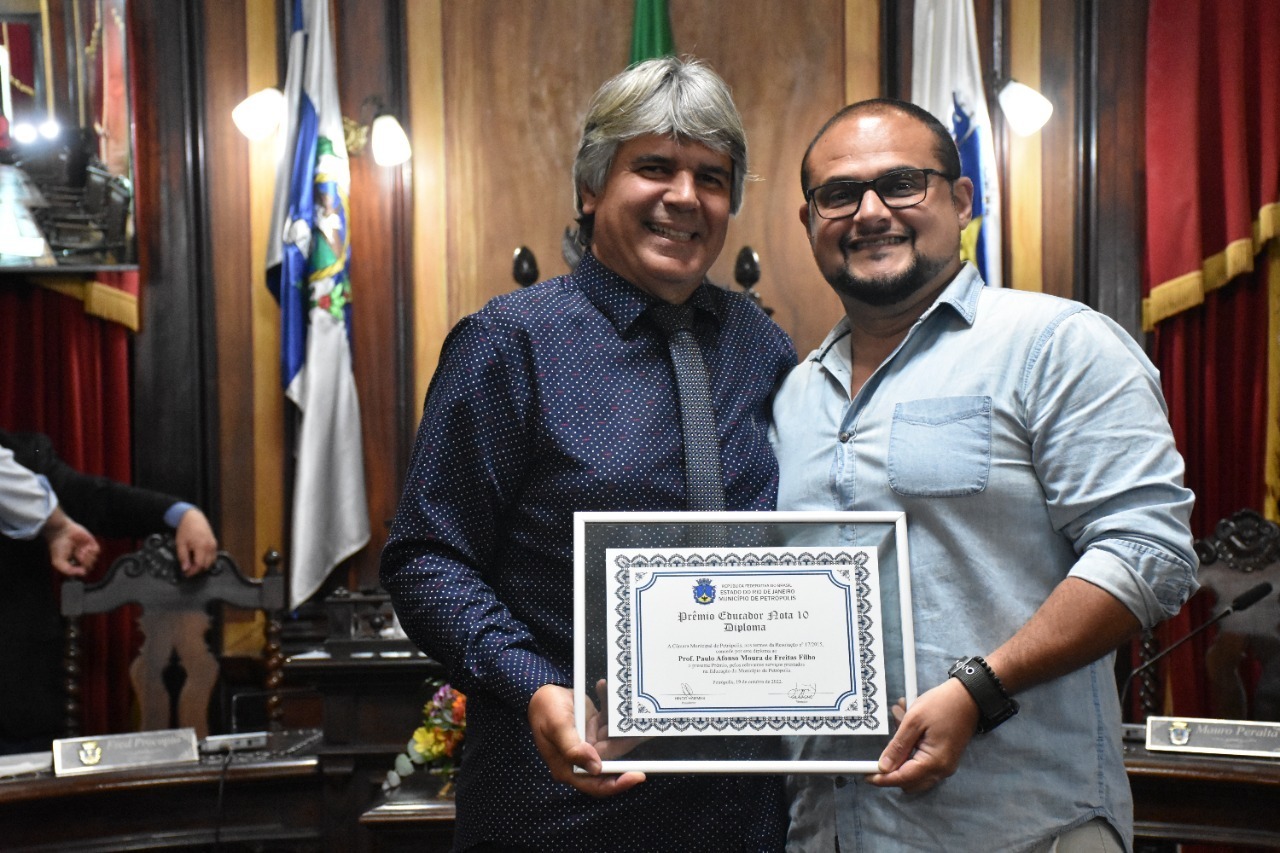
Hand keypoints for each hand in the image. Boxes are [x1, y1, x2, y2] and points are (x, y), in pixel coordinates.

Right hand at [41, 507, 99, 576]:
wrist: (60, 532)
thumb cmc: (57, 546)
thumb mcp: (58, 563)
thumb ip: (69, 571)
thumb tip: (83, 573)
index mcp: (73, 563)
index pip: (82, 572)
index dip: (81, 571)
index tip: (76, 567)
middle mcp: (80, 558)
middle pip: (89, 567)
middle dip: (85, 564)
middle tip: (79, 559)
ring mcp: (86, 551)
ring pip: (94, 560)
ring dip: (88, 557)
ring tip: (80, 553)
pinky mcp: (91, 543)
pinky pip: (97, 551)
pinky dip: (92, 552)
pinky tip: (85, 549)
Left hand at [174, 508, 217, 575]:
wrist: (193, 517)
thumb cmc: (186, 529)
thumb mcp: (180, 543)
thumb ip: (183, 557)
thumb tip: (185, 568)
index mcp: (201, 546)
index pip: (199, 565)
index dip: (193, 571)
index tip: (186, 573)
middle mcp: (210, 547)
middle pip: (206, 565)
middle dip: (197, 569)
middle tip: (188, 569)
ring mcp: (214, 545)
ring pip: (211, 562)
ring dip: (203, 565)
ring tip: (193, 564)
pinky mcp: (214, 543)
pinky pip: (213, 556)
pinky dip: (207, 560)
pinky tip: (199, 558)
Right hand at [528, 683, 645, 797]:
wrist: (540, 691)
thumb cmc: (544, 709)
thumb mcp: (557, 726)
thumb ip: (574, 748)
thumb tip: (595, 767)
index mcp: (568, 768)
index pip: (596, 785)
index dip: (618, 784)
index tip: (638, 776)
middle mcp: (581, 760)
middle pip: (611, 762)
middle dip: (629, 746)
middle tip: (648, 731)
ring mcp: (589, 745)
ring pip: (614, 741)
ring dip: (622, 724)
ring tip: (634, 707)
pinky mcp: (594, 730)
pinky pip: (610, 724)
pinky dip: (611, 708)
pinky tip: (605, 689)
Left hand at [868, 678, 978, 792]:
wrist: (969, 697)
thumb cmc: (942, 705)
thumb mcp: (914, 721)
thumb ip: (898, 746)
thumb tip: (883, 766)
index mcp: (934, 762)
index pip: (902, 778)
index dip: (882, 779)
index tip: (865, 775)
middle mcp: (942, 770)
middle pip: (909, 783)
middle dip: (893, 770)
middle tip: (882, 750)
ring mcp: (945, 766)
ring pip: (916, 776)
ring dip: (902, 761)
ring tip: (900, 732)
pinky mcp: (946, 760)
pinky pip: (923, 767)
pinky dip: (912, 756)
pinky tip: (910, 734)